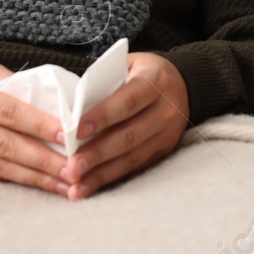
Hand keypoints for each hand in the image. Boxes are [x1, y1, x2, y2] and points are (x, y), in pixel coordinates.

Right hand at [0, 57, 69, 195]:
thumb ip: (8, 83)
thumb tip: (47, 104)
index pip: (9, 112)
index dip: (41, 126)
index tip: (70, 136)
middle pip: (6, 146)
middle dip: (44, 161)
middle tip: (75, 171)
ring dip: (33, 178)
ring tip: (62, 185)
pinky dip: (11, 181)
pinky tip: (34, 184)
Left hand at [59, 52, 189, 199]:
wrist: (183, 84)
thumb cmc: (142, 73)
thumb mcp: (127, 66)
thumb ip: (104, 83)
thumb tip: (71, 111)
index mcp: (155, 81)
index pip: (126, 102)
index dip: (102, 117)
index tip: (76, 131)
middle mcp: (166, 110)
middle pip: (128, 135)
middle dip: (97, 154)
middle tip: (72, 167)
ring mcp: (167, 133)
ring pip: (132, 157)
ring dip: (101, 174)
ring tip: (77, 187)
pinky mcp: (164, 151)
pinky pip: (135, 167)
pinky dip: (111, 178)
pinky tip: (91, 187)